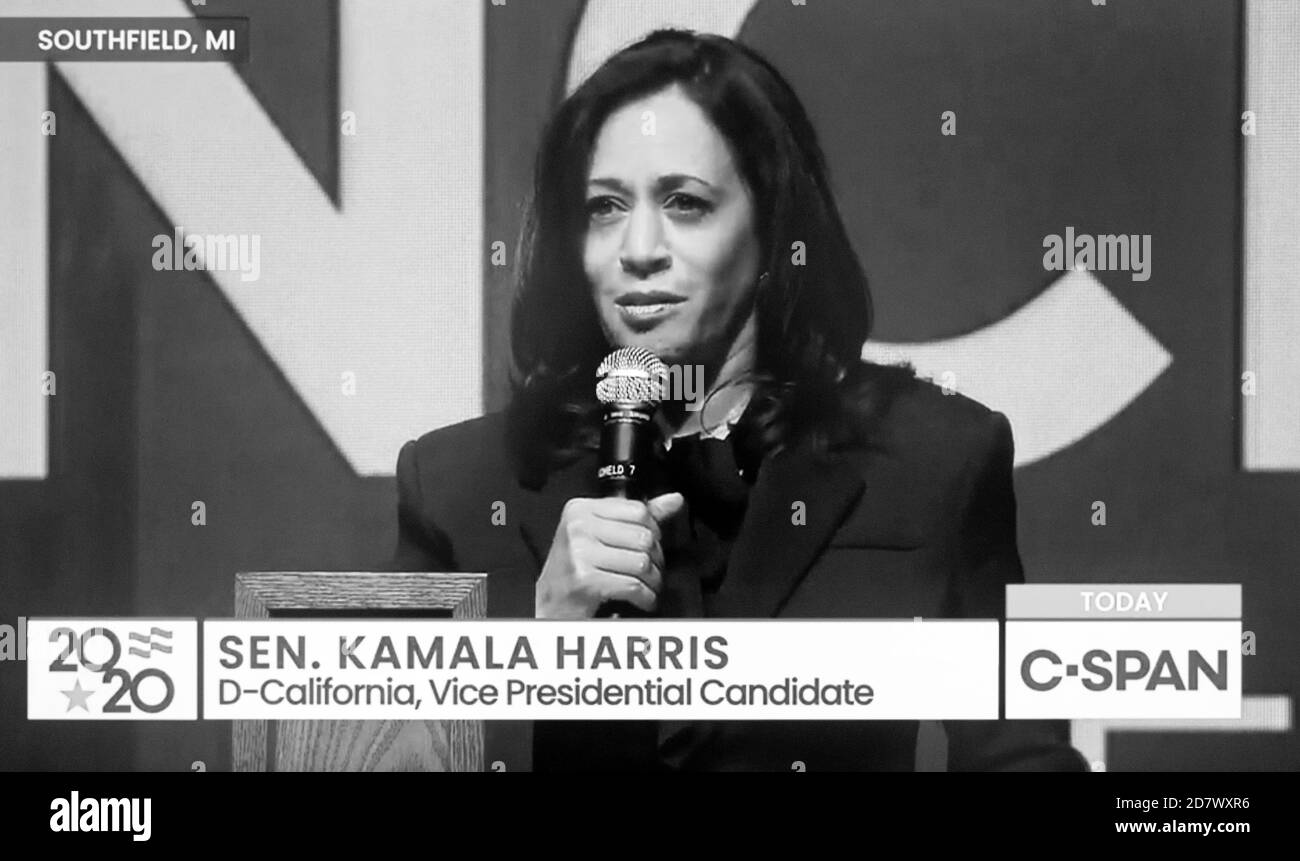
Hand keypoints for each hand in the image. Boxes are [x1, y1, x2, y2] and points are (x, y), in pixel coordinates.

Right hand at [534, 493, 685, 618]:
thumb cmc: (574, 569)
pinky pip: (633, 585)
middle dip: (655, 559)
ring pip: (642, 562)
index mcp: (581, 509)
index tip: (650, 545)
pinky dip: (645, 597)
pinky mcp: (585, 580)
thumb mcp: (600, 534)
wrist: (548, 604)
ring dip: (652, 581)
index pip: (638, 510)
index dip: (654, 530)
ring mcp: (580, 553)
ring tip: (647, 586)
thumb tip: (675, 500)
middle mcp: (578, 527)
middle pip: (643, 537)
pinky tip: (641, 599)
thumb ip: (636, 517)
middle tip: (651, 571)